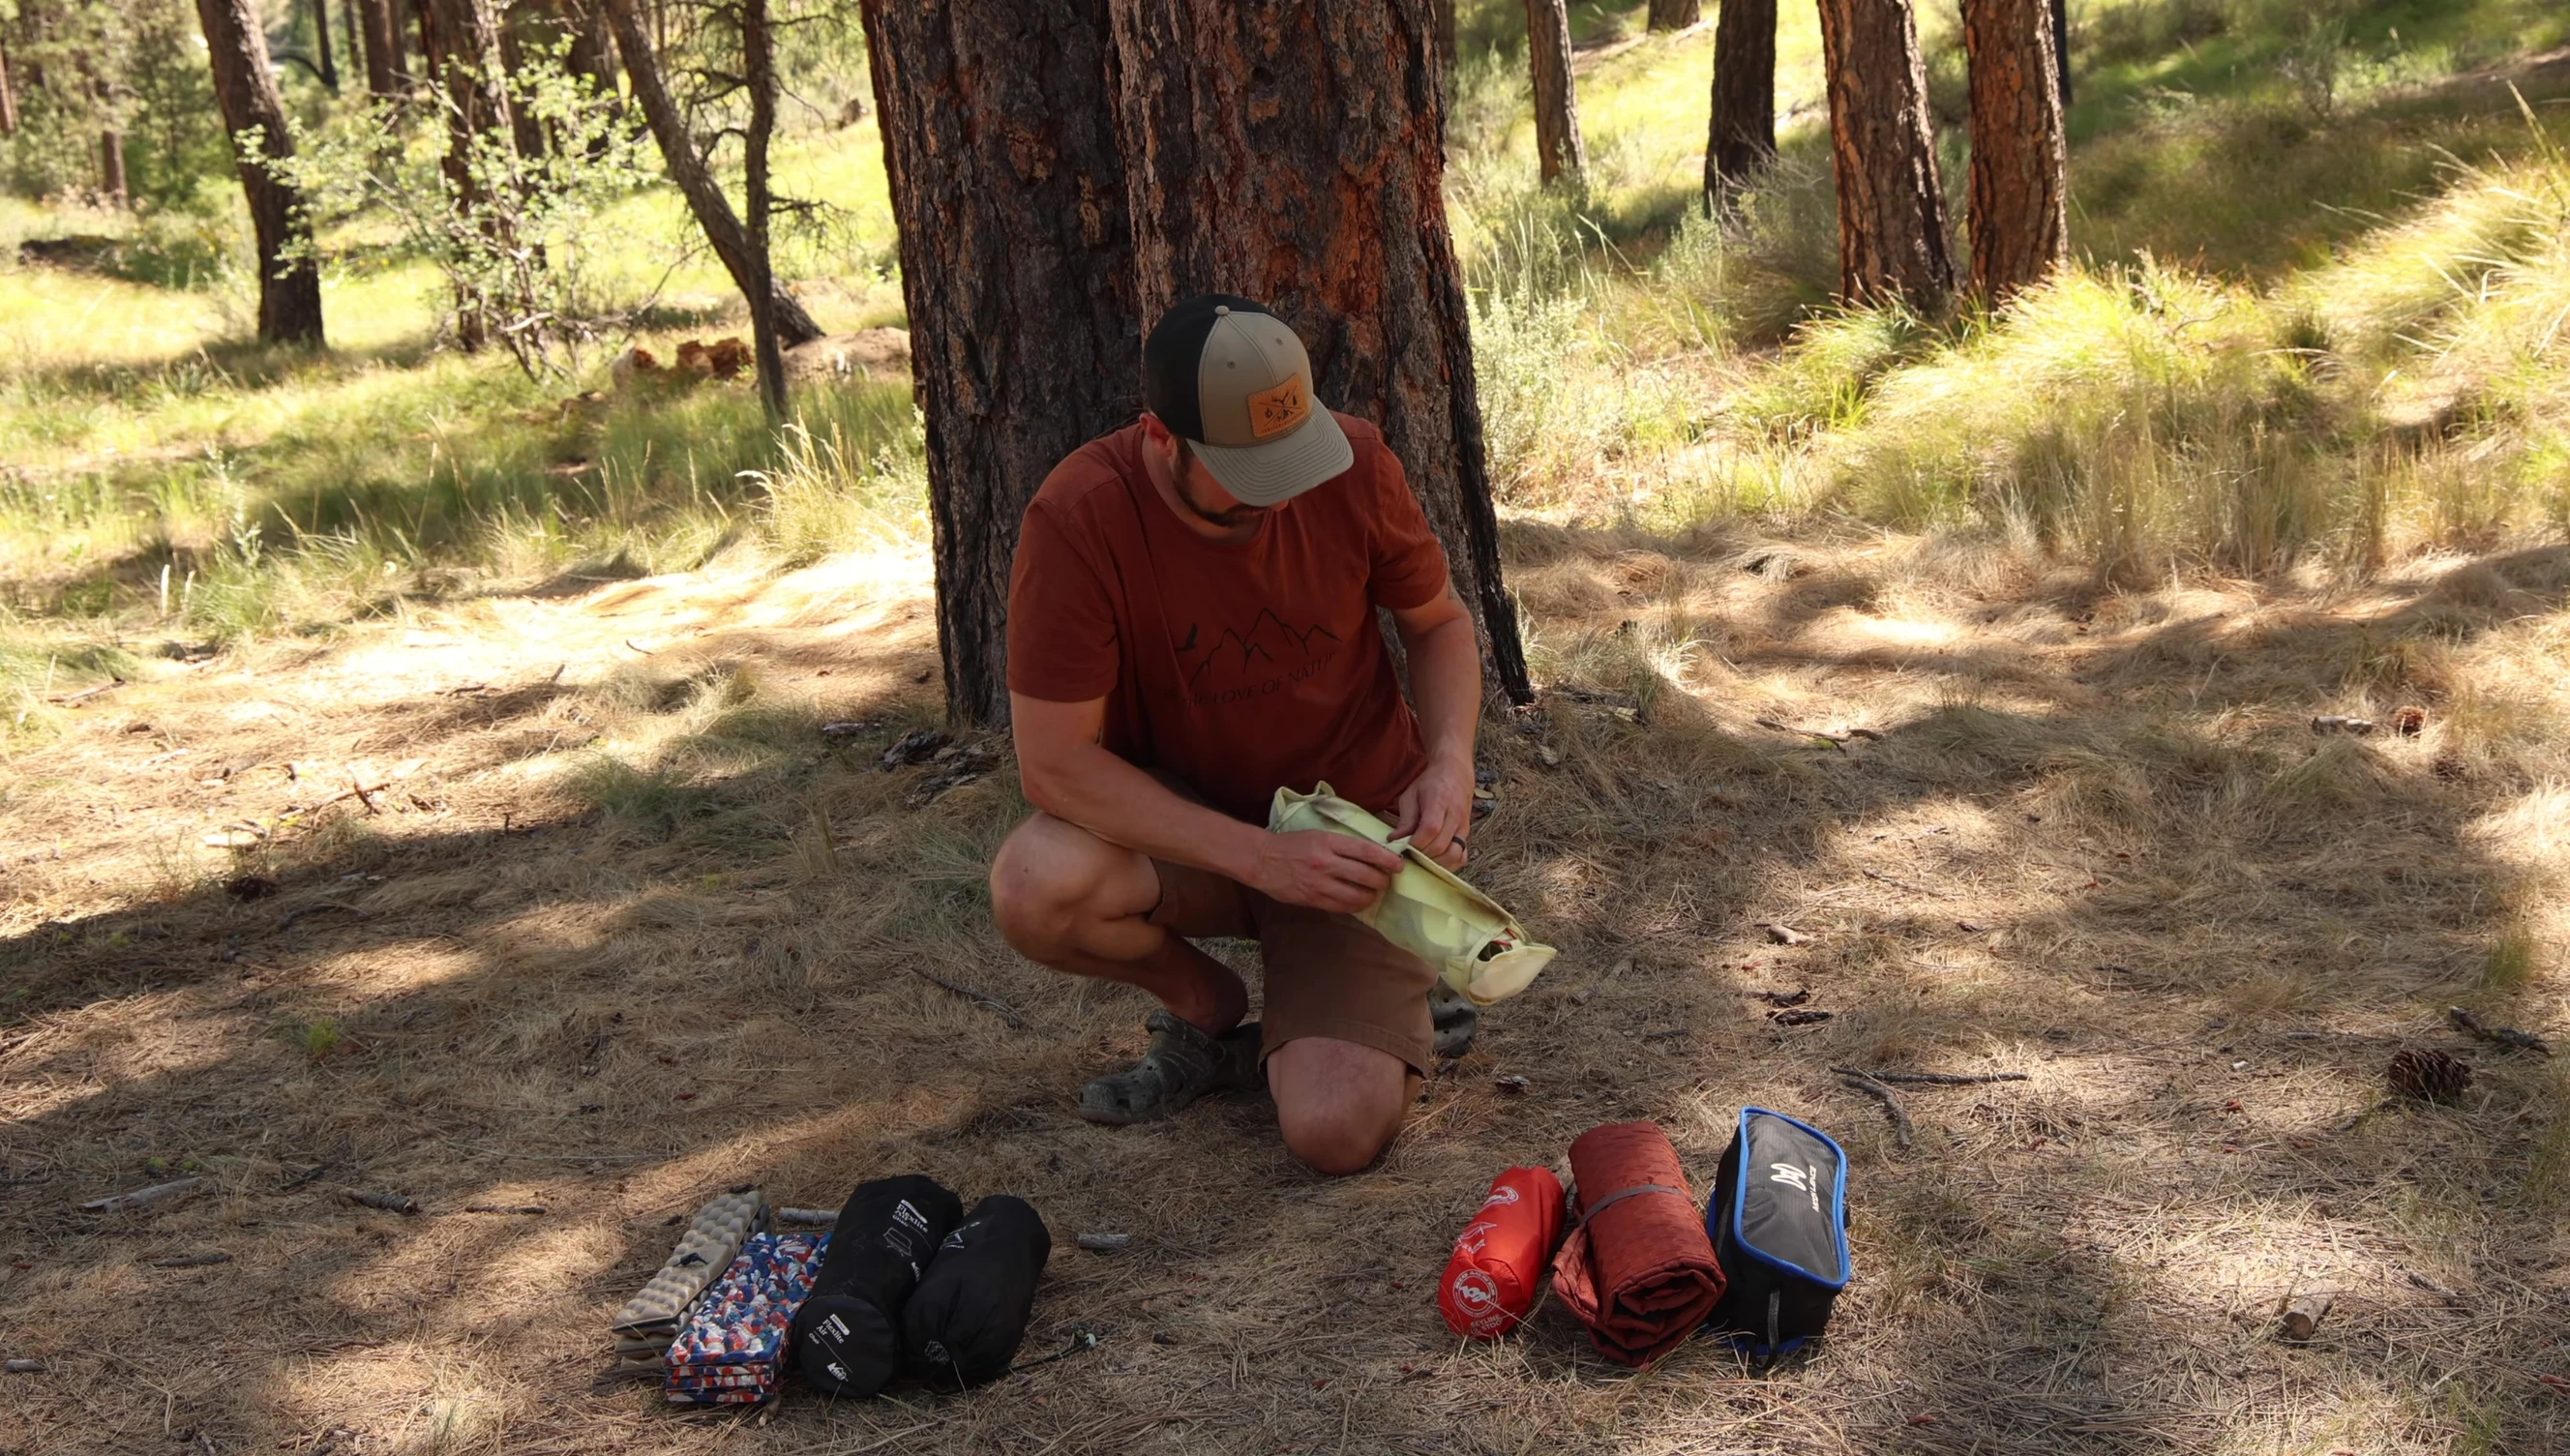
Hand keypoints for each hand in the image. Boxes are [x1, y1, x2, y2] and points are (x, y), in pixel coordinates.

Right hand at [1247, 829, 1405, 913]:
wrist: (1263, 860)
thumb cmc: (1293, 844)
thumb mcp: (1319, 835)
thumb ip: (1343, 845)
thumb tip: (1371, 856)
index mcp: (1328, 842)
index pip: (1366, 851)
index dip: (1387, 859)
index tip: (1398, 864)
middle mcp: (1326, 863)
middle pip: (1367, 875)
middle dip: (1382, 880)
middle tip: (1385, 880)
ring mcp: (1319, 884)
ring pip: (1357, 895)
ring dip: (1371, 896)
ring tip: (1373, 893)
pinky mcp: (1313, 899)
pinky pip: (1342, 907)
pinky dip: (1355, 905)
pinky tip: (1358, 901)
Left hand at [1392, 751, 1474, 870]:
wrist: (1455, 773)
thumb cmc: (1430, 784)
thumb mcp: (1411, 795)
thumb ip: (1405, 820)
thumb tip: (1394, 841)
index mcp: (1439, 801)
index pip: (1430, 829)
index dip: (1416, 844)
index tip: (1403, 849)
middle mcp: (1456, 815)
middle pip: (1441, 845)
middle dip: (1422, 856)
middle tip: (1408, 858)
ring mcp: (1464, 826)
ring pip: (1454, 854)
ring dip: (1436, 863)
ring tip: (1420, 862)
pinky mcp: (1467, 834)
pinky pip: (1462, 856)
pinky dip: (1449, 864)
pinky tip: (1435, 862)